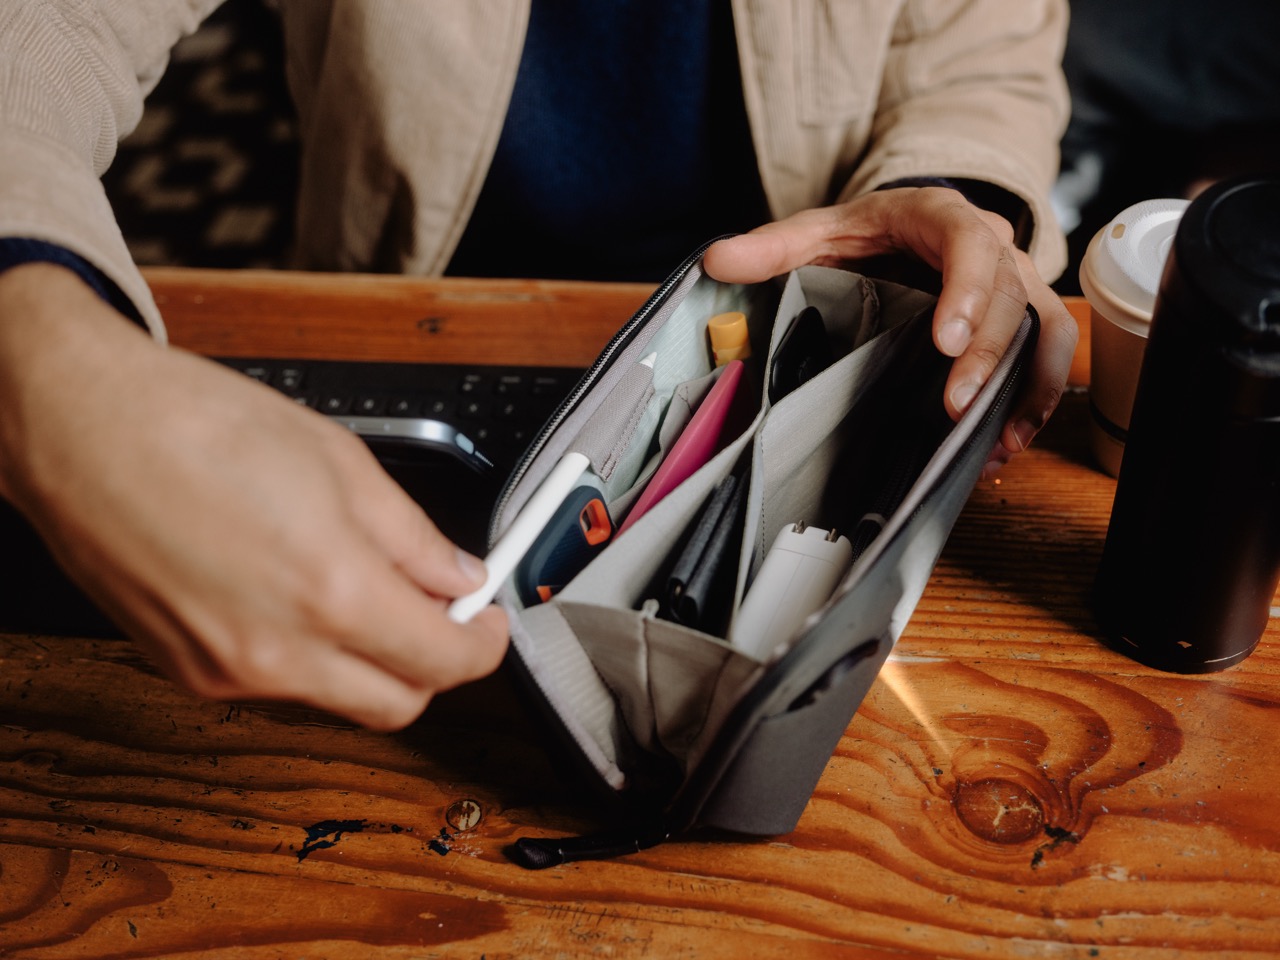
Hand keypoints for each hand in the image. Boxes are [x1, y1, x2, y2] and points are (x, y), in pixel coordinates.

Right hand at [0, 264, 507, 729]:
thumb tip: (458, 575)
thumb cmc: (194, 426)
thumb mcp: (340, 462)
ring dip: (369, 659)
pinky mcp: (188, 674)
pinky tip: (295, 594)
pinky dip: (309, 653)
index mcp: (331, 593)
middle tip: (438, 610)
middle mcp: (278, 653)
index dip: (482, 645)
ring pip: (338, 697)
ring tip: (358, 584)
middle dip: (433, 664)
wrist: (80, 429)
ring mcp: (228, 673)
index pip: (444, 662)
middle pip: (398, 704)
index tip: (487, 621)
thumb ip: (414, 539)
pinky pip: (278, 685)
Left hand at [703, 187, 1077, 472]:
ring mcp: (1015, 286)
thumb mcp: (819, 230)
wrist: (906, 229)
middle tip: (958, 406)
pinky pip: (1045, 358)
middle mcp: (994, 249)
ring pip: (1042, 330)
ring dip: (1024, 386)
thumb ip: (773, 247)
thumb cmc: (867, 232)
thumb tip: (717, 261)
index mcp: (943, 218)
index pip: (971, 246)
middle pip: (1011, 297)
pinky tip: (1001, 445)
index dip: (967, 293)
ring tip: (992, 441)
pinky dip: (1033, 401)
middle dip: (989, 355)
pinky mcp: (1021, 322)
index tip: (946, 342)